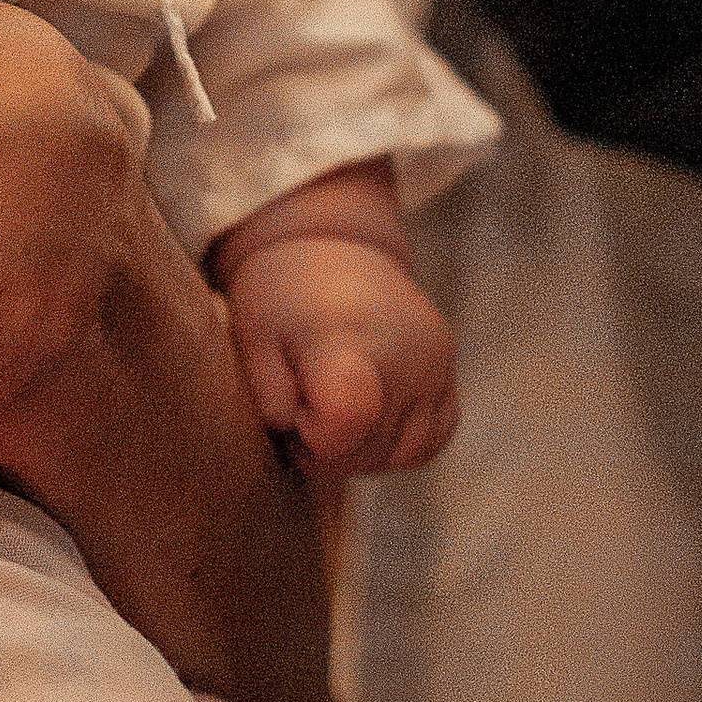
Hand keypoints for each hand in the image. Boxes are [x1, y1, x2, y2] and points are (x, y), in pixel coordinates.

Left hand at [218, 231, 459, 477]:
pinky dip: (400, 444)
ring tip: (332, 413)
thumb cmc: (282, 297)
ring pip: (402, 454)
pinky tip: (368, 416)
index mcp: (347, 342)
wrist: (332, 248)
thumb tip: (295, 430)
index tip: (295, 411)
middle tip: (302, 412)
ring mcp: (434, 364)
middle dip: (328, 451)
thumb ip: (268, 395)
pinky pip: (433, 439)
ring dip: (362, 452)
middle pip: (369, 451)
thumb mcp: (253, 340)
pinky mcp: (448, 370)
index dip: (313, 439)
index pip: (346, 425)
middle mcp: (403, 355)